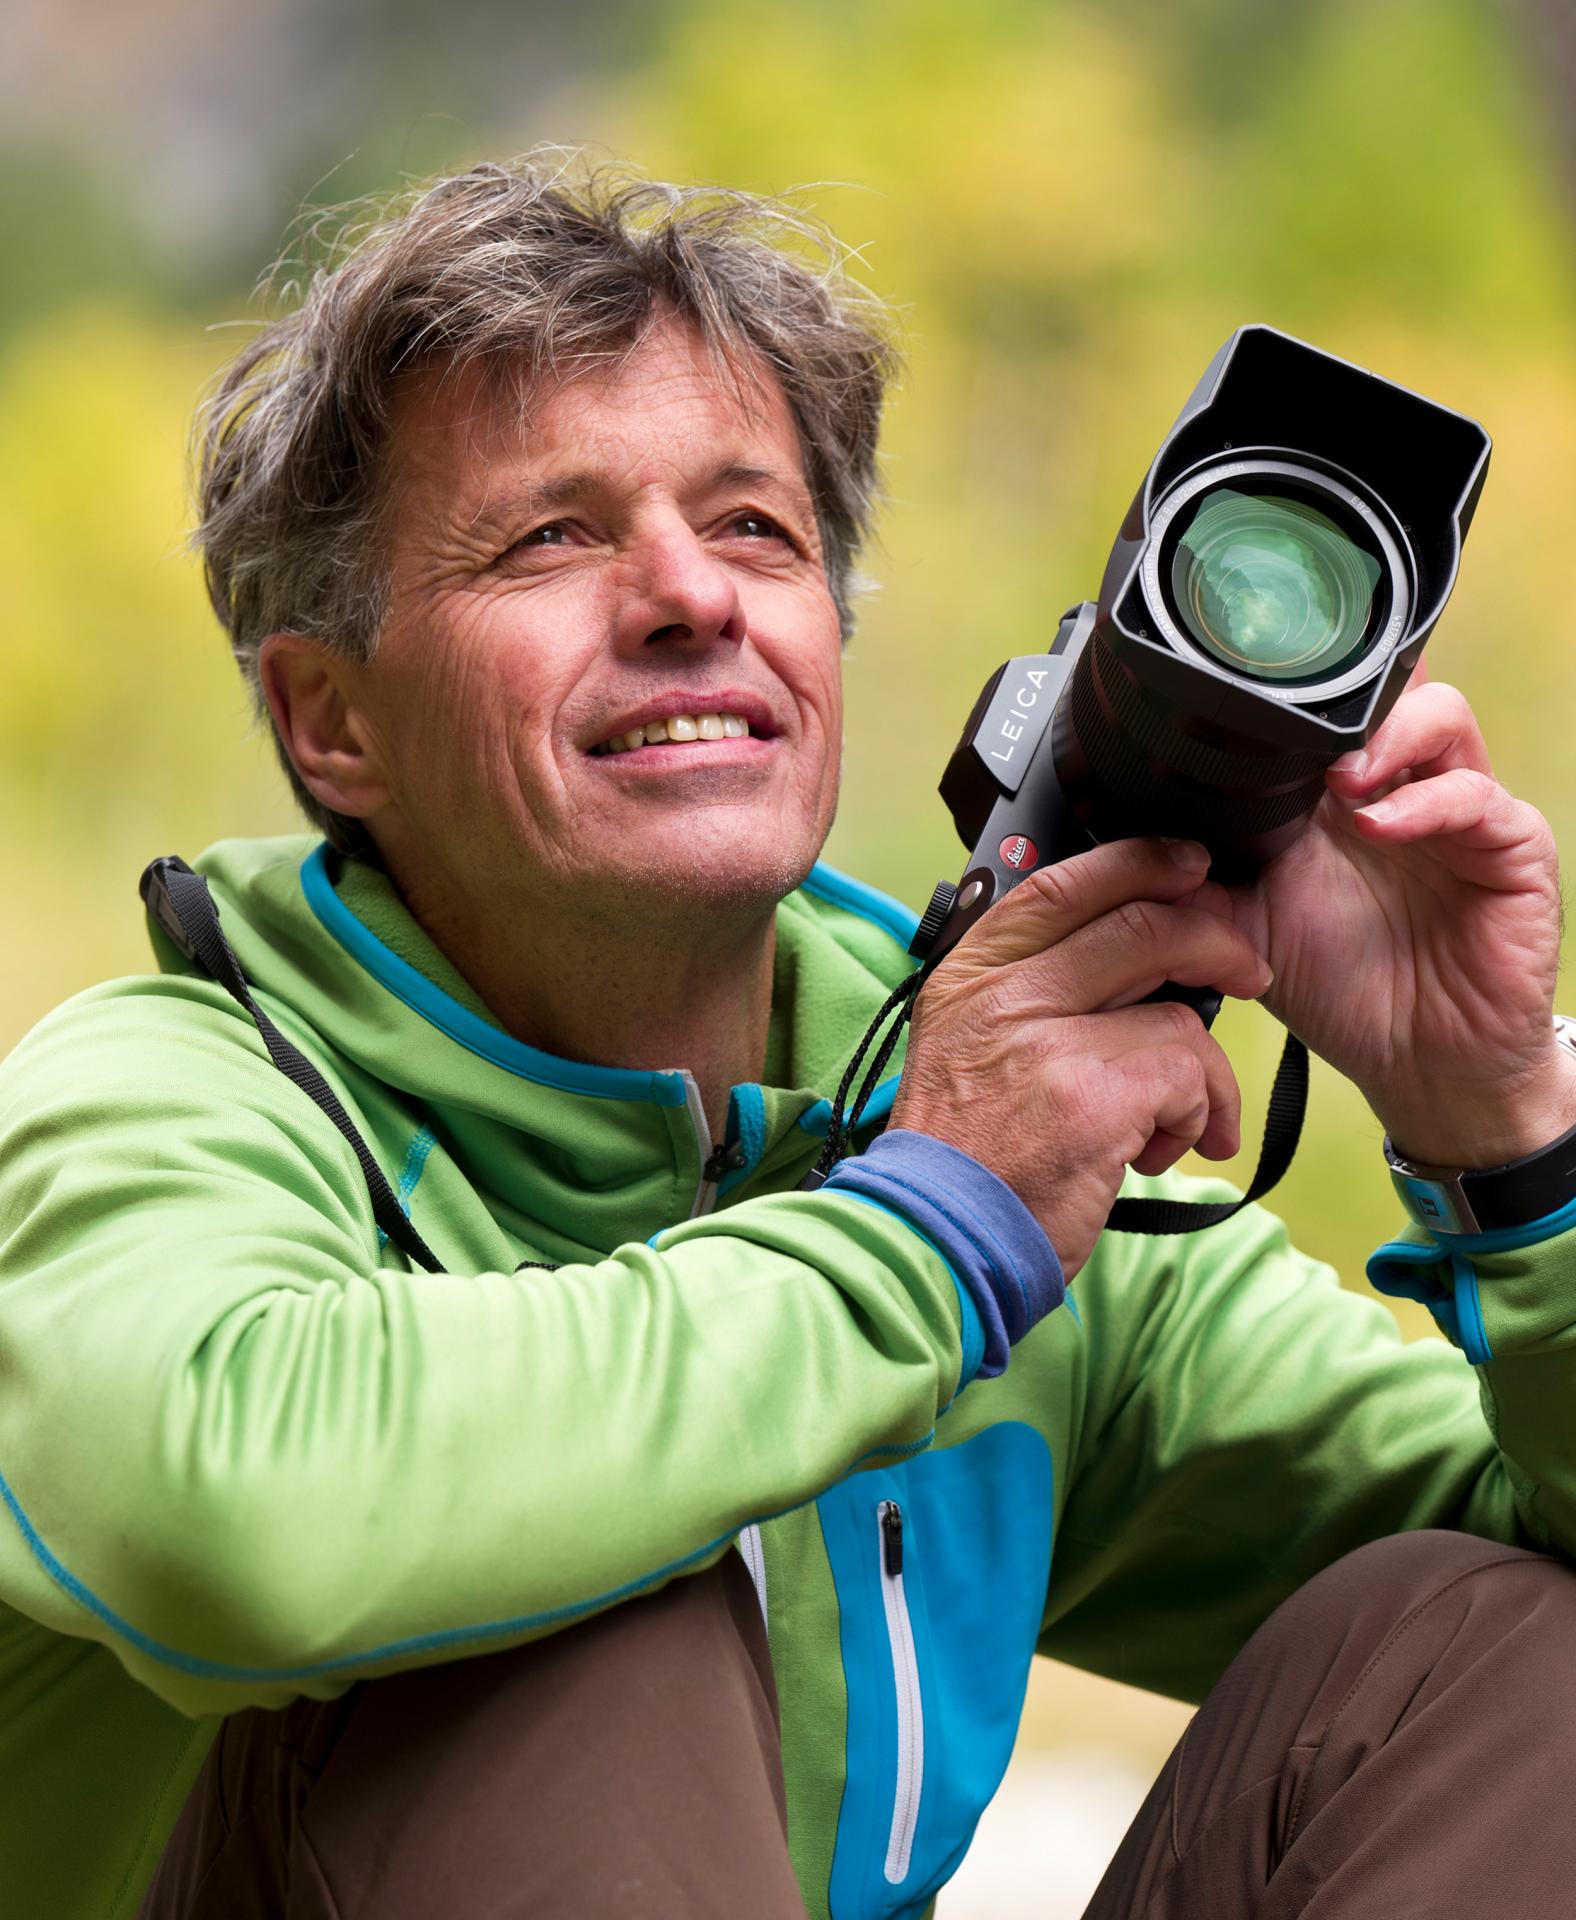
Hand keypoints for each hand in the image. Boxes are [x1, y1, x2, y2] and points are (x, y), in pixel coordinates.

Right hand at [891, 838, 1271, 1280]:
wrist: (933, 1239)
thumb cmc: (963, 1156)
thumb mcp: (965, 1046)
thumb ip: (1028, 992)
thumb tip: (1130, 954)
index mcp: (971, 975)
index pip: (1062, 885)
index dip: (1140, 863)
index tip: (1191, 866)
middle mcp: (1003, 995)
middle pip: (1140, 926)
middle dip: (1216, 943)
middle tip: (1250, 972)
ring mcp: (1046, 1041)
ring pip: (1180, 1016)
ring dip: (1202, 1076)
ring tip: (1176, 1125)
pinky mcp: (1091, 1097)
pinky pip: (1189, 1077)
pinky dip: (1197, 1118)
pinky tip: (1160, 1154)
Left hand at [1193, 675, 1575, 1167]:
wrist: (1418, 1065)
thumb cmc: (1345, 992)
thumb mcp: (1249, 933)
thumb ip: (1199, 886)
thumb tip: (1130, 855)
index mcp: (1333, 801)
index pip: (1321, 716)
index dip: (1286, 706)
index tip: (1235, 717)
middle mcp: (1397, 790)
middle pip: (1383, 693)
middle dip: (1338, 704)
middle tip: (1290, 740)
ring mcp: (1457, 812)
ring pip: (1439, 718)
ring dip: (1385, 736)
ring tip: (1340, 779)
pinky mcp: (1511, 847)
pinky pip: (1479, 796)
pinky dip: (1428, 801)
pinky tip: (1381, 826)